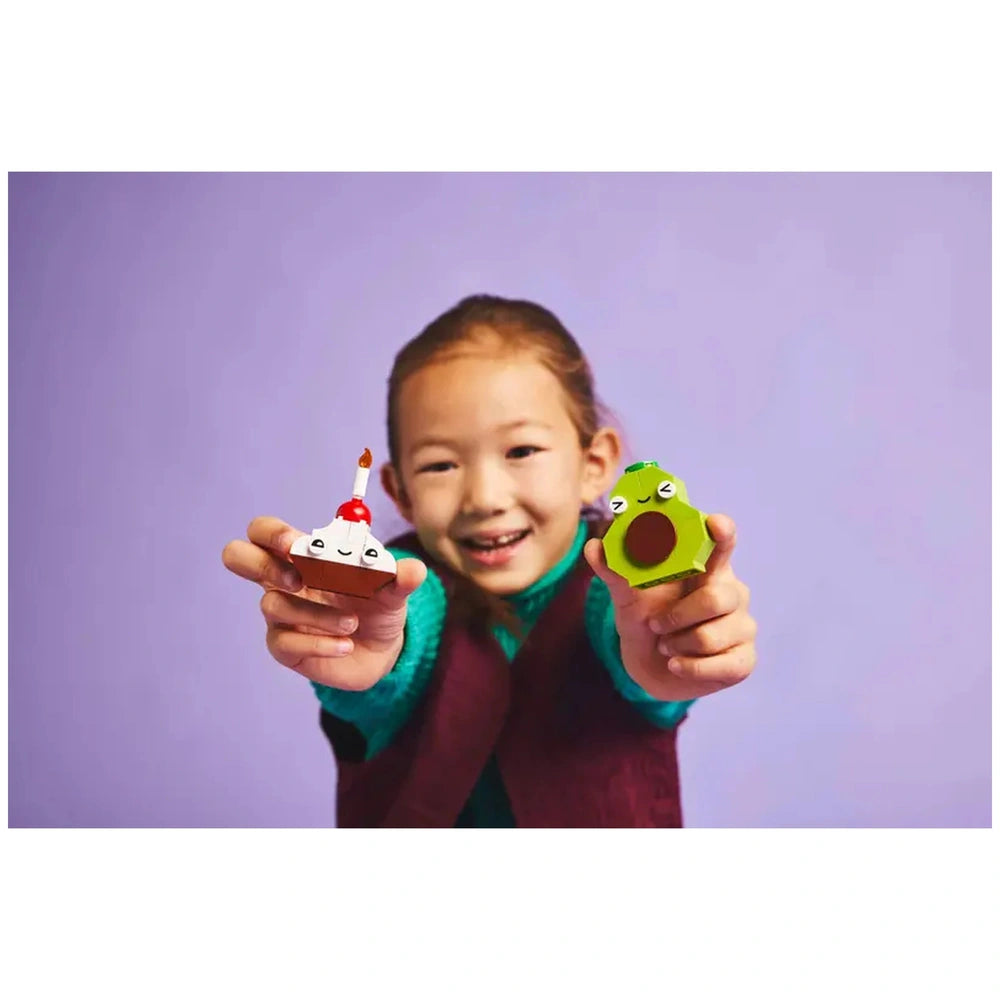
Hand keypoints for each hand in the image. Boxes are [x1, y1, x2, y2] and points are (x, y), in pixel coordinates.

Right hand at [221, 516, 426, 689]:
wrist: (383, 649)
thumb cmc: (379, 605)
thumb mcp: (393, 590)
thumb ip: (400, 578)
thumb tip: (415, 570)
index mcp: (303, 555)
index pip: (265, 531)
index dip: (272, 533)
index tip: (297, 546)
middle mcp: (283, 580)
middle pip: (237, 555)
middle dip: (262, 563)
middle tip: (299, 578)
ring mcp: (279, 614)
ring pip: (272, 604)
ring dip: (315, 613)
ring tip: (351, 623)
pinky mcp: (284, 647)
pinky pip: (284, 642)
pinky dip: (319, 642)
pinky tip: (346, 644)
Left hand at [584, 514, 756, 701]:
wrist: (652, 668)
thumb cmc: (647, 620)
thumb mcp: (628, 596)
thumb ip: (614, 571)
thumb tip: (593, 546)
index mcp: (707, 568)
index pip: (722, 542)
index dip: (722, 532)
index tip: (714, 523)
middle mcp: (732, 592)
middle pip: (716, 598)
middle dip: (677, 616)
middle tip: (656, 625)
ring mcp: (743, 626)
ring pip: (711, 636)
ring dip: (677, 645)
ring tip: (667, 644)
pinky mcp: (745, 659)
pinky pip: (721, 666)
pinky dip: (688, 667)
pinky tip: (677, 664)